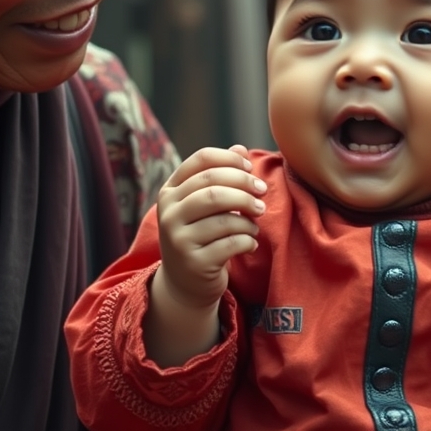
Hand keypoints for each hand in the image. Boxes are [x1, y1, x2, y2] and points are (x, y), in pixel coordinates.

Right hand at [155, 145, 266, 309]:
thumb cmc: (202, 234)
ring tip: (254, 224)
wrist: (186, 283)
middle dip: (245, 187)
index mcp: (169, 191)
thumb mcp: (205, 204)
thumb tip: (241, 148)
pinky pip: (231, 244)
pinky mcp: (194, 263)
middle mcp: (168, 213)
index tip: (250, 168)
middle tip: (262, 195)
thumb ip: (221, 175)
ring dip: (249, 219)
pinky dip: (248, 240)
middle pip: (213, 187)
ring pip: (224, 217)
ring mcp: (178, 239)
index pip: (202, 160)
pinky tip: (250, 243)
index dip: (231, 160)